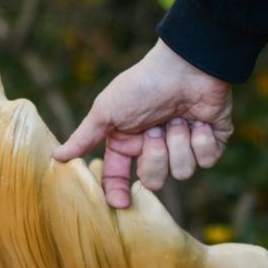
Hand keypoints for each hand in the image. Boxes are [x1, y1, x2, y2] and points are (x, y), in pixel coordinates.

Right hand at [53, 40, 233, 208]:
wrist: (186, 64)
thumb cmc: (143, 84)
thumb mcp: (106, 110)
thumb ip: (84, 138)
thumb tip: (56, 158)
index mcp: (128, 144)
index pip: (119, 179)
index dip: (119, 193)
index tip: (121, 202)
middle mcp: (155, 149)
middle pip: (155, 181)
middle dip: (156, 156)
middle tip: (156, 129)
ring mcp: (183, 146)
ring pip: (182, 173)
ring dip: (180, 143)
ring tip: (179, 119)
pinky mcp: (211, 142)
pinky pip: (207, 160)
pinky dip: (202, 140)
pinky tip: (199, 120)